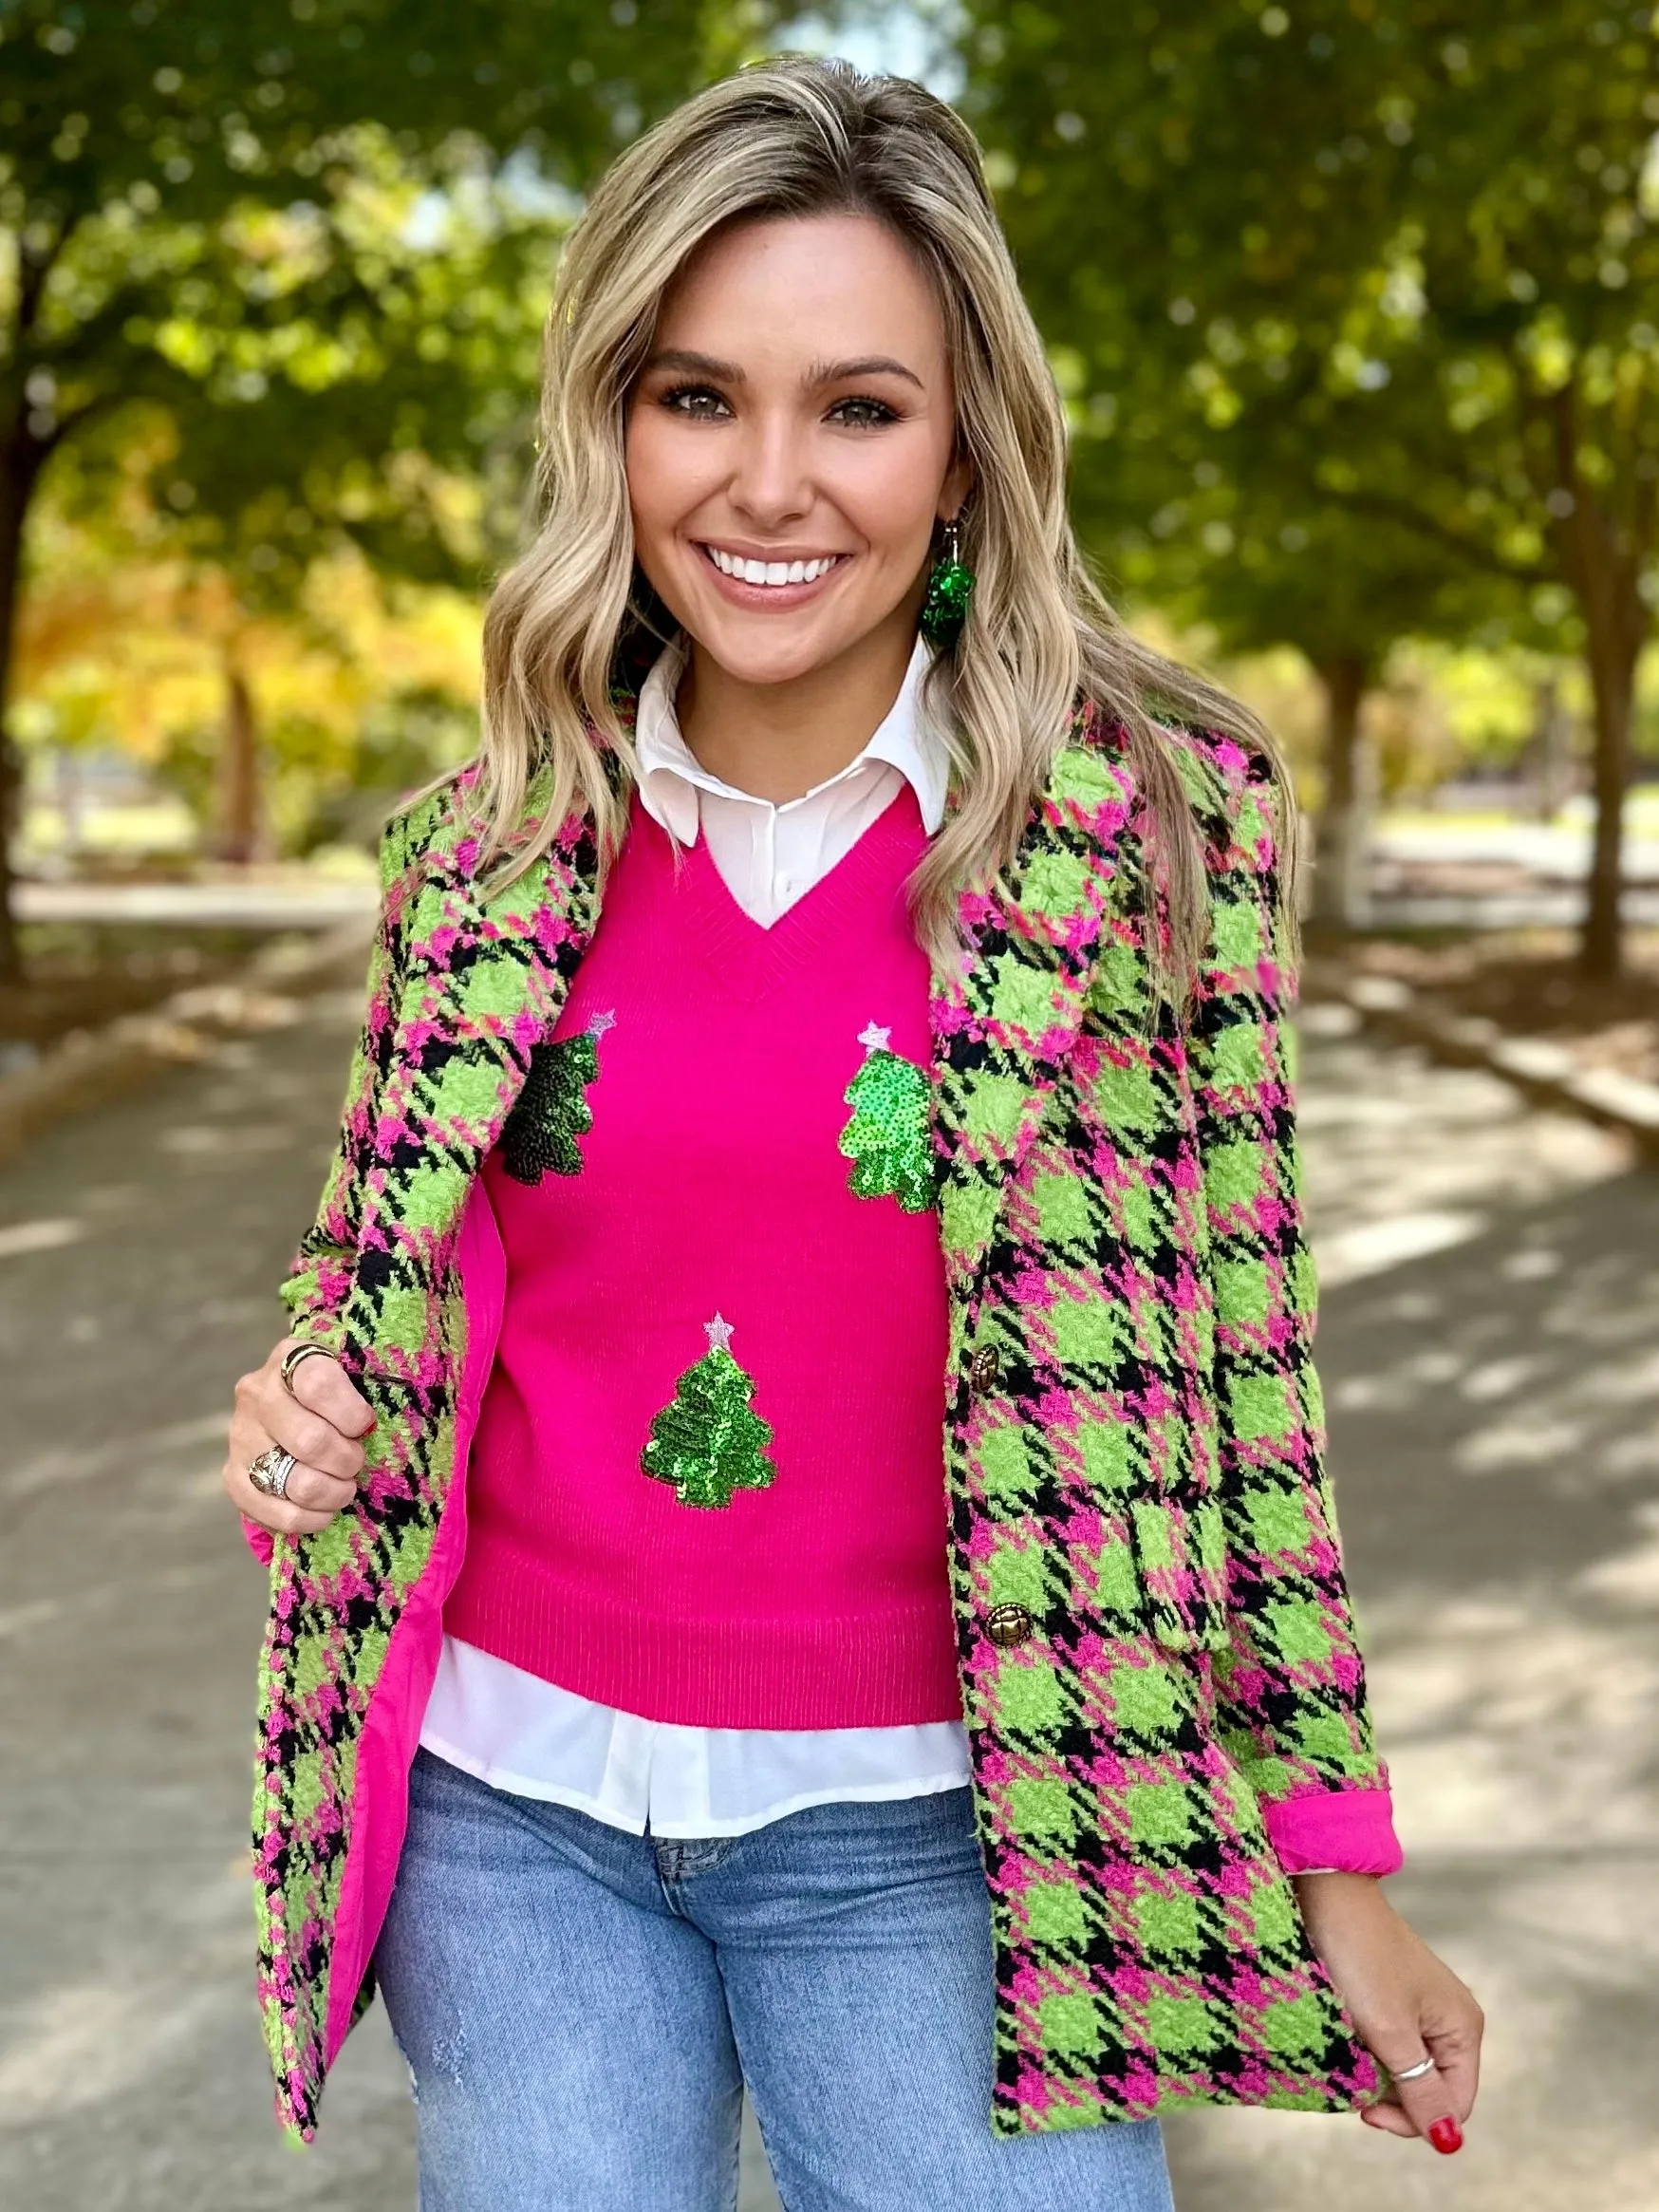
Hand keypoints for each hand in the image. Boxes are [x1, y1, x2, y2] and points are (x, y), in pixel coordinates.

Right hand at [223, 1339, 374, 1535]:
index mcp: (291, 1358)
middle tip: (357, 1461)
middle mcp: (257, 1394)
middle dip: (347, 1459)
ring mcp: (241, 1437)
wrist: (295, 1410)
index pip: (318, 1384)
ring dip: (333, 1493)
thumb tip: (400, 1409)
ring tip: (345, 1487)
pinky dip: (309, 1519)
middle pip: (310, 1440)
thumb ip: (374, 1384)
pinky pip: (274, 1512)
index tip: (366, 1425)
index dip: (351, 1413)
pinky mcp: (233, 1476)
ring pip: (296, 1482)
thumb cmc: (340, 1393)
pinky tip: (325, 1510)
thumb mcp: (355, 1371)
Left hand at [1296, 1872, 1481, 2152]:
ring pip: (1406, 2068)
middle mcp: (1451, 2020)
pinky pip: (1389, 2043)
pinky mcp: (1394, 1997)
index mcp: (1463, 2027)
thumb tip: (1450, 2141)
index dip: (1414, 2119)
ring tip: (1347, 2055)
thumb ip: (1420, 2090)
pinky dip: (1368, 2050)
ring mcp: (1423, 2008)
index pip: (1454, 2105)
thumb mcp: (1390, 2032)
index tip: (1365, 2110)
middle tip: (1352, 2082)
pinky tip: (1346, 2039)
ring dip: (1376, 2073)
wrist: (1328, 1894)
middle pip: (1431, 2089)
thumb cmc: (1361, 1958)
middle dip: (1393, 2096)